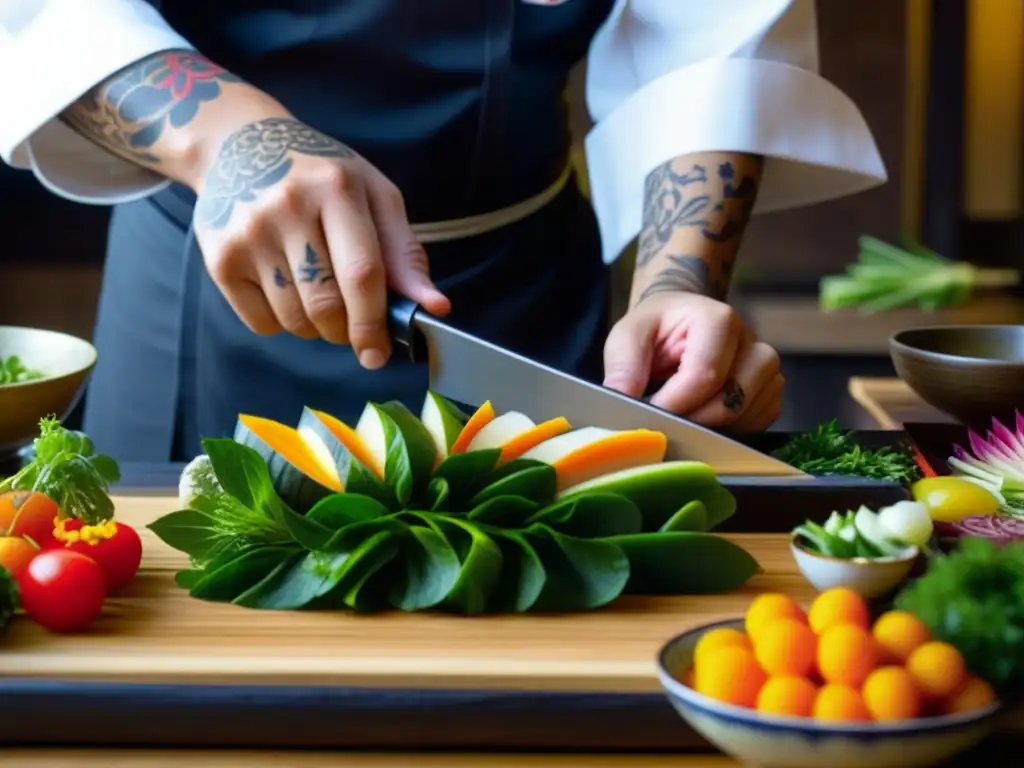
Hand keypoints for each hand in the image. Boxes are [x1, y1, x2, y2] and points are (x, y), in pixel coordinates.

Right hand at [192, 116, 449, 368]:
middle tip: (351, 323)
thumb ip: (405, 254)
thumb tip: (435, 308)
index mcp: (337, 188)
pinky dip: (281, 323)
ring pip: (294, 320)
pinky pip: (261, 323)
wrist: (239, 145)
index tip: (379, 352)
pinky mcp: (220, 257)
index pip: (362, 273)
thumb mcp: (373, 196)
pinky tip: (285, 290)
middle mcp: (288, 207)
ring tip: (318, 296)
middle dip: (346, 330)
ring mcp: (249, 233)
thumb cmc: (321, 176)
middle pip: (326, 305)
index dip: (373, 322)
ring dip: (315, 328)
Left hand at [602, 293, 782, 431]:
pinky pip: (758, 422)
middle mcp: (751, 341)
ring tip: (682, 421)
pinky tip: (705, 423)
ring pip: (748, 415)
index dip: (675, 403)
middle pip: (733, 400)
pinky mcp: (769, 390)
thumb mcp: (628, 335)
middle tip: (663, 424)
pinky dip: (731, 431)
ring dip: (713, 429)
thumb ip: (624, 366)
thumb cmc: (655, 327)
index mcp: (718, 319)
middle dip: (694, 421)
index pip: (705, 374)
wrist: (680, 320)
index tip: (649, 416)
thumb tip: (621, 403)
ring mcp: (765, 367)